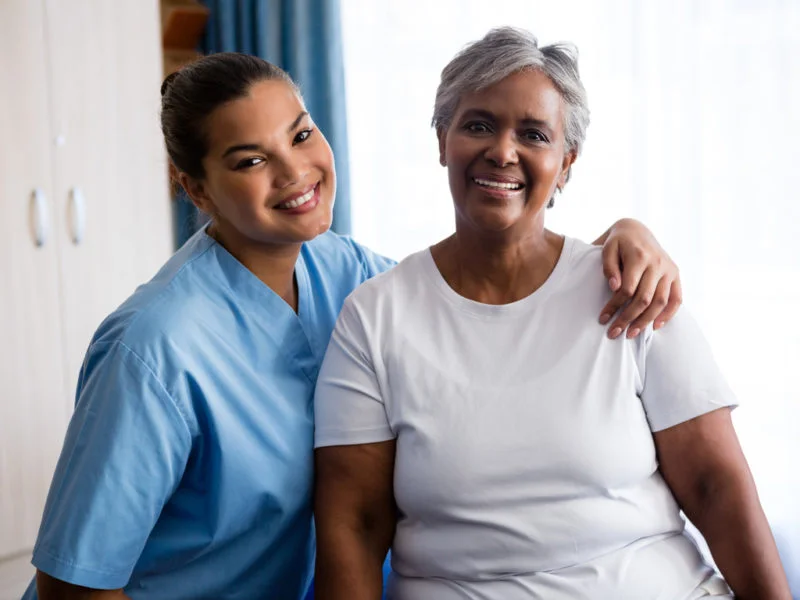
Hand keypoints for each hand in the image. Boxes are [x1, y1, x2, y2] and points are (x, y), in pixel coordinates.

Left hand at [598, 219, 681, 338]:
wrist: (636, 230)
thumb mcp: (607, 249)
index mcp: (639, 256)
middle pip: (644, 298)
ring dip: (646, 321)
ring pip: (660, 301)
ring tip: (631, 334)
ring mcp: (669, 269)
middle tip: (614, 334)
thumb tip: (615, 287)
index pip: (627, 289)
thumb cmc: (617, 243)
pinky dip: (668, 314)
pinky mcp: (675, 274)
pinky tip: (655, 327)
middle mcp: (657, 263)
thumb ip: (609, 267)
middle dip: (628, 318)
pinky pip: (676, 298)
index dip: (615, 306)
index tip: (603, 319)